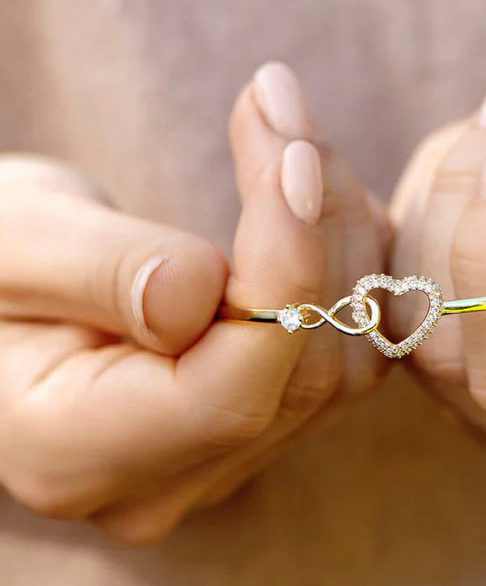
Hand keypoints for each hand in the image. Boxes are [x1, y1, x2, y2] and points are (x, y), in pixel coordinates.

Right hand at [0, 62, 385, 543]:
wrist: (13, 301)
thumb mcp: (8, 244)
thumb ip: (96, 269)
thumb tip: (198, 286)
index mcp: (77, 454)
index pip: (227, 395)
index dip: (284, 274)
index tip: (293, 155)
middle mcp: (167, 481)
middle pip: (304, 369)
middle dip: (317, 222)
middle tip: (282, 104)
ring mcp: (225, 458)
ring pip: (345, 357)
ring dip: (341, 230)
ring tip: (293, 134)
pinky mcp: (264, 421)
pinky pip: (348, 346)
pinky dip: (350, 261)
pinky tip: (316, 195)